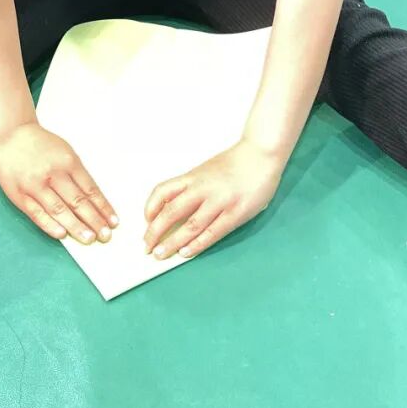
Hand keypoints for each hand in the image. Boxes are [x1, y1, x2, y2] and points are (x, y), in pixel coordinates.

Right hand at [0, 122, 117, 244]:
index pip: (90, 189)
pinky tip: (62, 234)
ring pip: (58, 210)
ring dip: (75, 226)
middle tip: (105, 235)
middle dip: (94, 220)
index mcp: (68, 162)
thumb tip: (93, 200)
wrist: (12, 135)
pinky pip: (37, 213)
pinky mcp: (19, 195)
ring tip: (88, 238)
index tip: (113, 221)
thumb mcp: (66, 152)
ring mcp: (35, 186)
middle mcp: (53, 174)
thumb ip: (77, 174)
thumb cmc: (42, 146)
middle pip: (77, 201)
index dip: (103, 207)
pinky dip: (49, 225)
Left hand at [143, 140, 284, 260]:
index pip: (163, 191)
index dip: (150, 208)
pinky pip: (212, 233)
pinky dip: (197, 244)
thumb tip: (172, 207)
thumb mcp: (206, 169)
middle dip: (155, 232)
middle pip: (171, 212)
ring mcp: (219, 201)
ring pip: (190, 226)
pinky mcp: (235, 213)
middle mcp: (203, 188)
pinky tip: (186, 252)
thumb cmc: (235, 162)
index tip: (146, 221)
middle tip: (147, 246)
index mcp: (193, 176)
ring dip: (172, 242)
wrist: (261, 153)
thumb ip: (192, 186)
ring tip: (160, 254)